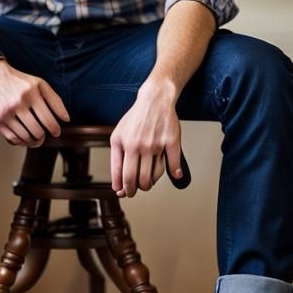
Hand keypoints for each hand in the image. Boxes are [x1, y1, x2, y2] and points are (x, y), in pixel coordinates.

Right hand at [0, 62, 69, 147]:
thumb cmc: (20, 81)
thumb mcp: (40, 84)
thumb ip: (55, 100)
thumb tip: (66, 119)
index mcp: (30, 93)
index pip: (48, 120)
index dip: (55, 129)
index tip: (56, 132)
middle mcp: (17, 103)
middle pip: (36, 131)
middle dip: (43, 137)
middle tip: (44, 137)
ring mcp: (4, 113)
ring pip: (24, 137)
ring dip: (32, 141)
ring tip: (36, 139)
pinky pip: (12, 138)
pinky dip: (20, 141)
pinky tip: (24, 137)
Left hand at [110, 78, 182, 196]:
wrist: (155, 99)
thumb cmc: (136, 118)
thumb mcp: (118, 135)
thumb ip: (116, 159)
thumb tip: (118, 183)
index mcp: (122, 143)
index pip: (121, 174)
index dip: (122, 188)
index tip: (123, 192)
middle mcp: (137, 144)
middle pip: (136, 179)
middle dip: (134, 191)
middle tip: (135, 191)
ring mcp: (154, 143)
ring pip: (152, 176)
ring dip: (150, 184)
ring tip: (148, 182)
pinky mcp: (170, 141)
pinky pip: (173, 164)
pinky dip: (175, 173)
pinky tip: (175, 175)